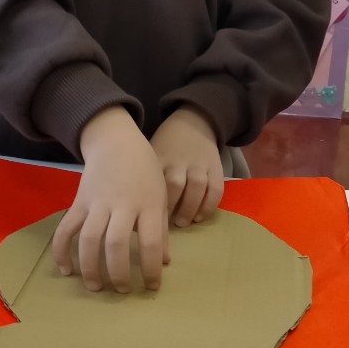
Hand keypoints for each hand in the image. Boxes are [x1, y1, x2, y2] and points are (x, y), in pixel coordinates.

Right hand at [52, 107, 168, 292]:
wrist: (116, 142)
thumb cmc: (144, 171)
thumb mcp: (160, 196)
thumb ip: (160, 229)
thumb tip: (163, 263)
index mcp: (148, 204)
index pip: (150, 242)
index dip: (151, 268)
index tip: (150, 287)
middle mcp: (122, 204)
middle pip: (115, 243)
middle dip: (118, 272)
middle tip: (121, 290)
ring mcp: (97, 202)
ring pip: (89, 239)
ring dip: (90, 267)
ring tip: (95, 287)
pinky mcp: (78, 202)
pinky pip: (66, 229)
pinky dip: (61, 251)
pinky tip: (66, 270)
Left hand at [151, 107, 224, 228]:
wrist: (192, 123)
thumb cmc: (165, 146)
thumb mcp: (149, 154)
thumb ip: (143, 178)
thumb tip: (133, 213)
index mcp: (159, 158)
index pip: (153, 181)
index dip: (151, 202)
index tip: (146, 219)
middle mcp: (179, 161)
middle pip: (175, 184)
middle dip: (171, 206)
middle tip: (166, 224)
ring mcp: (199, 164)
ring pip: (197, 186)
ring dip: (190, 208)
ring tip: (182, 223)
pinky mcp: (215, 167)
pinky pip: (216, 188)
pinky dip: (209, 205)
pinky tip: (200, 217)